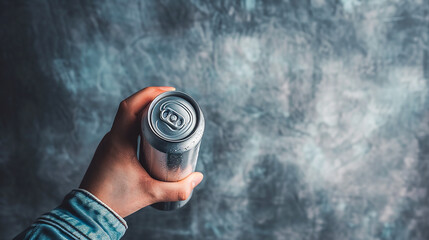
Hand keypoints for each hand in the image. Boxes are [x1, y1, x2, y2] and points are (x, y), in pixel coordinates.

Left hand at [79, 86, 203, 217]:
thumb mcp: (150, 193)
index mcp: (119, 141)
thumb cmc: (116, 200)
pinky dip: (139, 123)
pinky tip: (151, 132)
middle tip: (171, 101)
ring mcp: (110, 144)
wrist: (89, 211)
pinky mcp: (110, 151)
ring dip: (144, 111)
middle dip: (151, 99)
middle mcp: (112, 138)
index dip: (150, 93)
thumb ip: (177, 188)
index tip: (169, 91)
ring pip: (127, 118)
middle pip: (130, 108)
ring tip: (164, 114)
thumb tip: (197, 178)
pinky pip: (125, 129)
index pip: (131, 106)